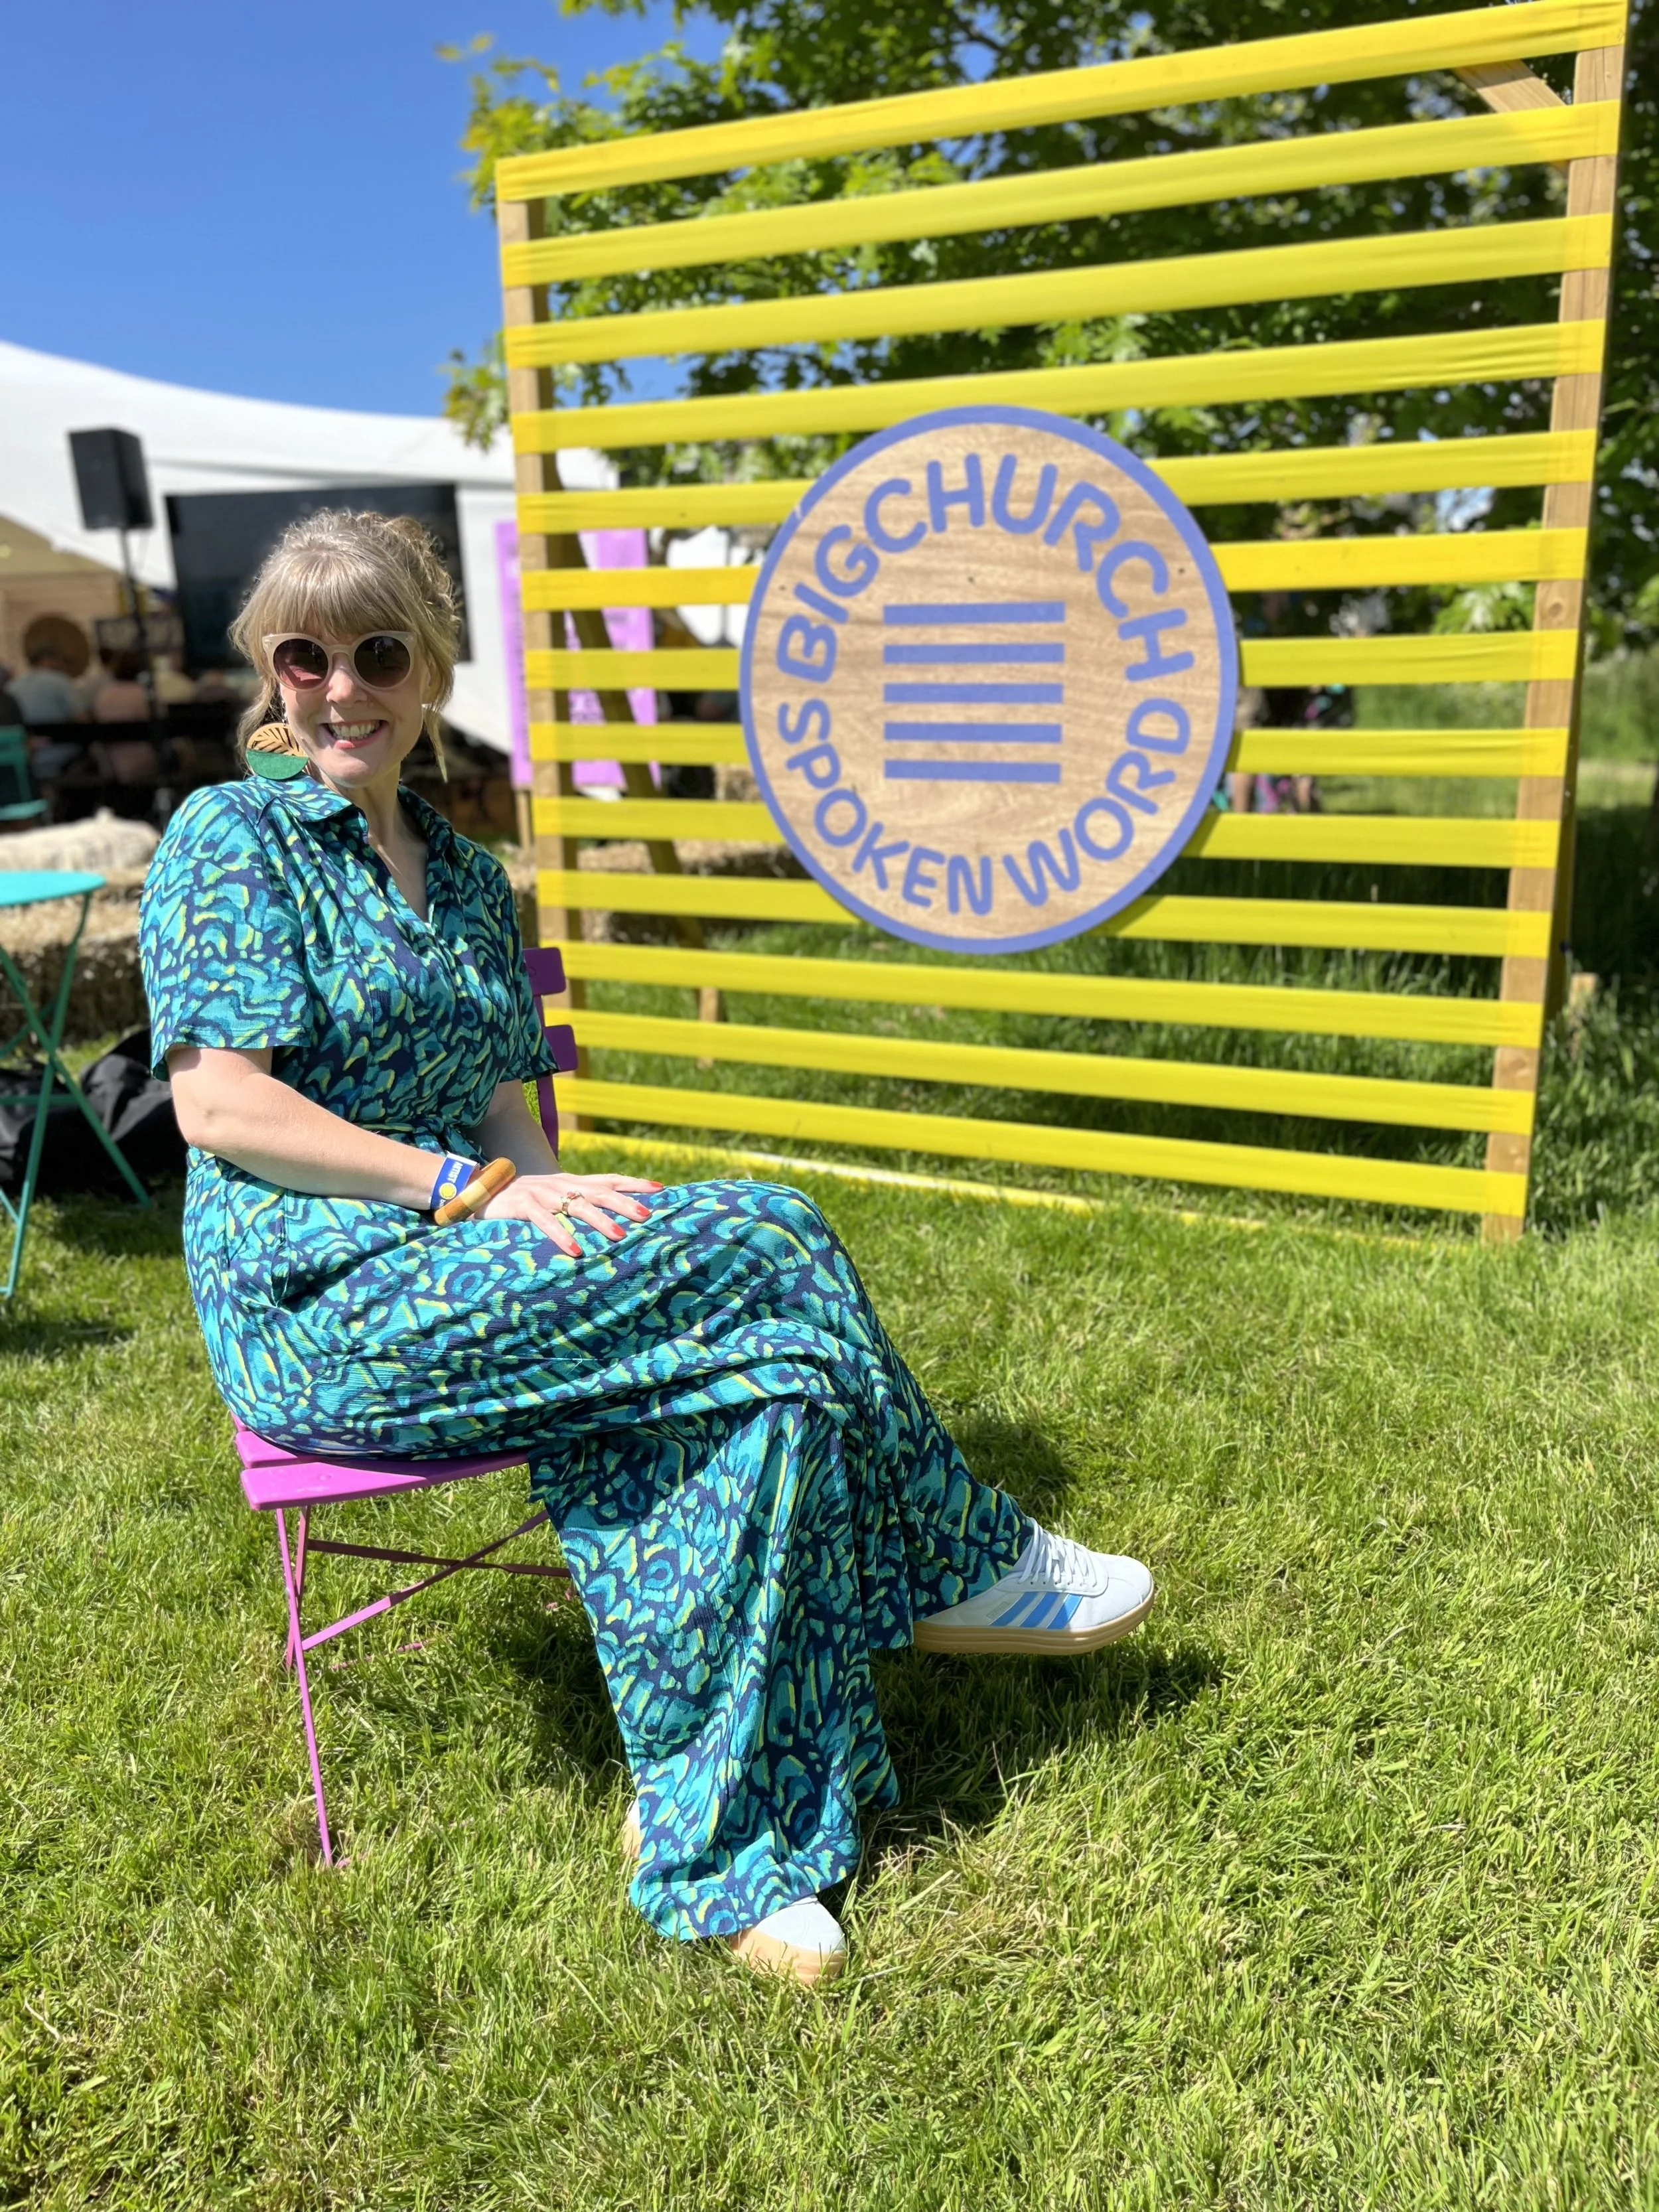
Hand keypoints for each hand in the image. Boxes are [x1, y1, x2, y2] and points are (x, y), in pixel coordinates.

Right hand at [475, 1171, 661, 1256]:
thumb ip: (577, 1203)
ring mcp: (540, 1194)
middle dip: (624, 1202)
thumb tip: (610, 1218)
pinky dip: (560, 1235)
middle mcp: (559, 1185)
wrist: (478, 1189)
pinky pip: (543, 1222)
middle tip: (648, 1215)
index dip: (633, 1183)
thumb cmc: (522, 1200)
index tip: (659, 1189)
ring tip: (619, 1235)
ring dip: (599, 1221)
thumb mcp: (553, 1198)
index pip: (608, 1180)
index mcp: (570, 1182)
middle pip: (598, 1192)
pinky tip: (575, 1250)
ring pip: (575, 1205)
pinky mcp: (521, 1207)